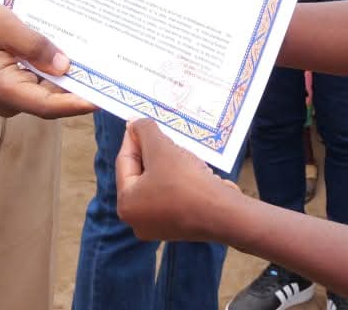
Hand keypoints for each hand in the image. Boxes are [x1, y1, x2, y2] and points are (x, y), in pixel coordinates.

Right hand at [0, 2, 95, 118]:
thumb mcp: (3, 24)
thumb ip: (34, 44)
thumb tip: (65, 65)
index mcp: (3, 89)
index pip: (49, 105)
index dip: (78, 103)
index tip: (104, 96)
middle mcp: (7, 100)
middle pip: (52, 100)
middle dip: (80, 89)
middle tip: (111, 75)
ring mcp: (8, 96)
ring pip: (46, 92)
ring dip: (68, 80)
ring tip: (98, 64)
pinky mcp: (10, 87)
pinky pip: (37, 84)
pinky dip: (54, 74)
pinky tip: (71, 57)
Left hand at [116, 118, 239, 241]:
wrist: (222, 212)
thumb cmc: (185, 181)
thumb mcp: (161, 148)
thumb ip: (145, 131)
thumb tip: (135, 123)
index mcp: (126, 204)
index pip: (124, 161)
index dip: (133, 137)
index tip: (139, 120)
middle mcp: (138, 220)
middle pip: (141, 173)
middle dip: (152, 151)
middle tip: (162, 132)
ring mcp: (159, 225)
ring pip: (158, 183)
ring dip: (168, 163)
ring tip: (180, 149)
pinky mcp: (179, 226)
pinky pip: (172, 194)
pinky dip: (179, 179)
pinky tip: (192, 168)